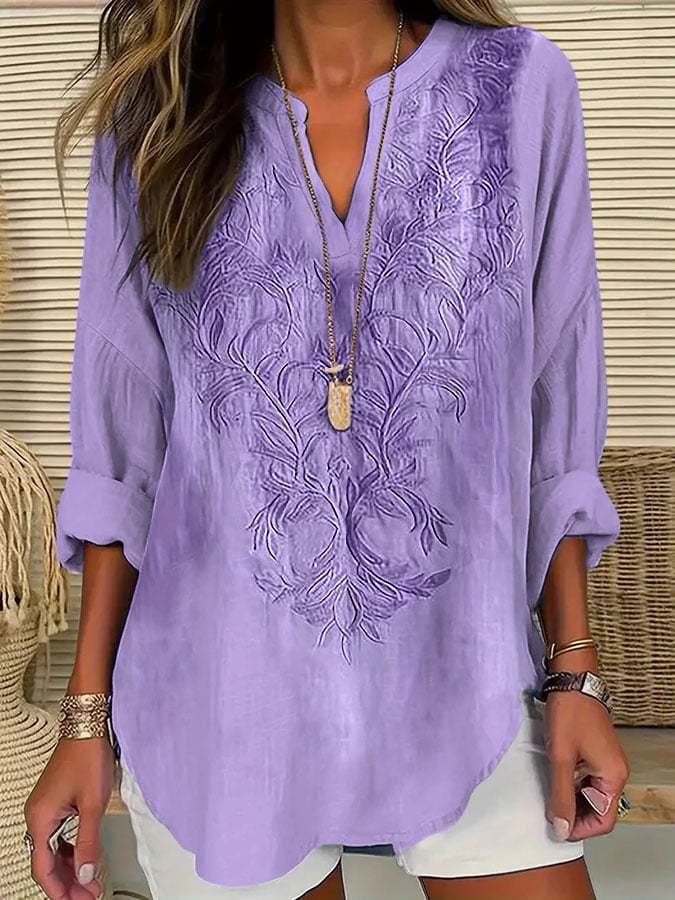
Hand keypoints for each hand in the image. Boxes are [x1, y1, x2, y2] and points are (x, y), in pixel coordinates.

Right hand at [24, 737, 115, 898]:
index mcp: (40, 820)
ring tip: (91, 881)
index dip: (61, 890)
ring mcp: (45, 809)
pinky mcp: (55, 802)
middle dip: (68, 882)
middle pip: (47, 862)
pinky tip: (84, 858)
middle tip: (89, 895)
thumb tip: (88, 874)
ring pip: (53, 850)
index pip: (43, 869)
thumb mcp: (93, 804)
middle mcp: (37, 816)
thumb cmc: (88, 757)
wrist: (88, 727)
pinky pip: (58, 836)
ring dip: (71, 868)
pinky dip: (71, 850)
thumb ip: (89, 842)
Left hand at [543, 689, 629, 841]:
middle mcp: (615, 772)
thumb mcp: (561, 758)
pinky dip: (573, 786)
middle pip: (600, 810)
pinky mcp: (596, 754)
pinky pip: (588, 780)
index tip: (556, 828)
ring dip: (573, 800)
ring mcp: (607, 762)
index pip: (604, 820)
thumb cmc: (569, 714)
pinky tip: (555, 782)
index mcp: (613, 776)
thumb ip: (561, 795)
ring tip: (549, 798)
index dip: (580, 829)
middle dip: (575, 816)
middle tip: (549, 814)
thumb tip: (561, 828)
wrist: (572, 681)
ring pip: (592, 795)